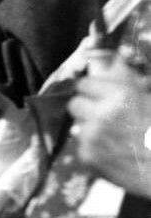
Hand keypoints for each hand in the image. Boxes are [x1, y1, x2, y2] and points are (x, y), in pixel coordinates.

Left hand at [68, 54, 150, 197]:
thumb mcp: (148, 99)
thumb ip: (127, 80)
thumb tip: (106, 60)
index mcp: (120, 96)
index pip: (84, 83)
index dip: (91, 89)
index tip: (97, 94)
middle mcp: (102, 114)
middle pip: (75, 104)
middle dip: (87, 108)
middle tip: (104, 116)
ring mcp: (92, 137)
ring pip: (77, 125)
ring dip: (89, 128)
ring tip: (113, 136)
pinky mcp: (87, 157)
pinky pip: (80, 145)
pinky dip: (92, 148)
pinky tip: (112, 151)